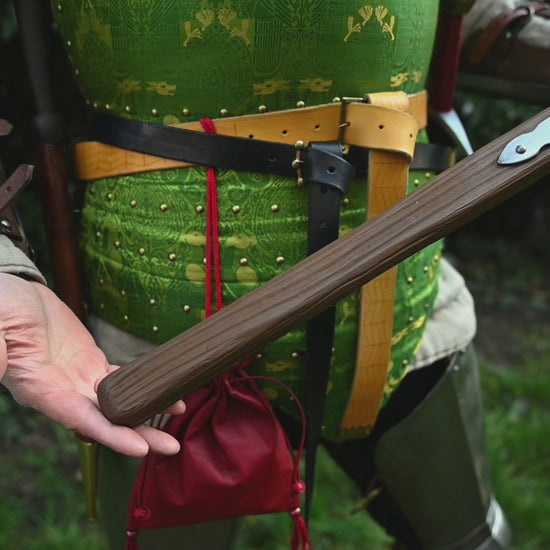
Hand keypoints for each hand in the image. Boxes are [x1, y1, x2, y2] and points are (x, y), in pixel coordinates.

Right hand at [0, 273, 184, 456]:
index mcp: (40, 389)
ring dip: (147, 410)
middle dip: (139, 434)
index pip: (80, 420)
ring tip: (178, 412)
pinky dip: (142, 384)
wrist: (15, 296)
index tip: (140, 448)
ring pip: (118, 402)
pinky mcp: (91, 362)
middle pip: (106, 420)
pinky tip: (164, 387)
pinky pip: (121, 378)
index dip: (111, 435)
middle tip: (171, 446)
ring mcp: (79, 378)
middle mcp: (63, 392)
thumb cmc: (0, 309)